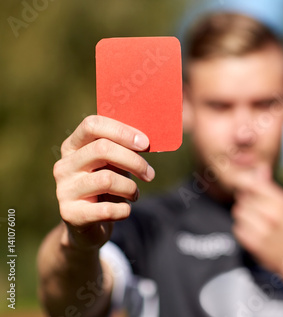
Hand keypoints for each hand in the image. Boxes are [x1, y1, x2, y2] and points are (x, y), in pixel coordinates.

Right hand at [53, 115, 154, 250]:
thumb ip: (123, 149)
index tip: (145, 143)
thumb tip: (146, 140)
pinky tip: (124, 209)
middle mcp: (64, 165)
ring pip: (107, 179)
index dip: (122, 131)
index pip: (92, 125)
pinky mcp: (70, 214)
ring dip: (130, 188)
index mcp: (73, 146)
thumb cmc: (106, 187)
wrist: (87, 226)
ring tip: (134, 194)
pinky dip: (123, 209)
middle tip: (150, 174)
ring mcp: (64, 190)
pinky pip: (106, 209)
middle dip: (134, 161)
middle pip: (102, 149)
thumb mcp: (113, 164)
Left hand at [231, 164, 282, 276]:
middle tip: (257, 208)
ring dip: (244, 215)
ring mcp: (263, 231)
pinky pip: (237, 228)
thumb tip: (260, 167)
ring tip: (256, 220)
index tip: (247, 188)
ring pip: (238, 212)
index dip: (247, 184)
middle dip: (247, 201)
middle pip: (244, 198)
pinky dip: (243, 228)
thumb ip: (272, 187)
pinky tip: (255, 231)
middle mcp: (273, 216)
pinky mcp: (254, 245)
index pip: (254, 185)